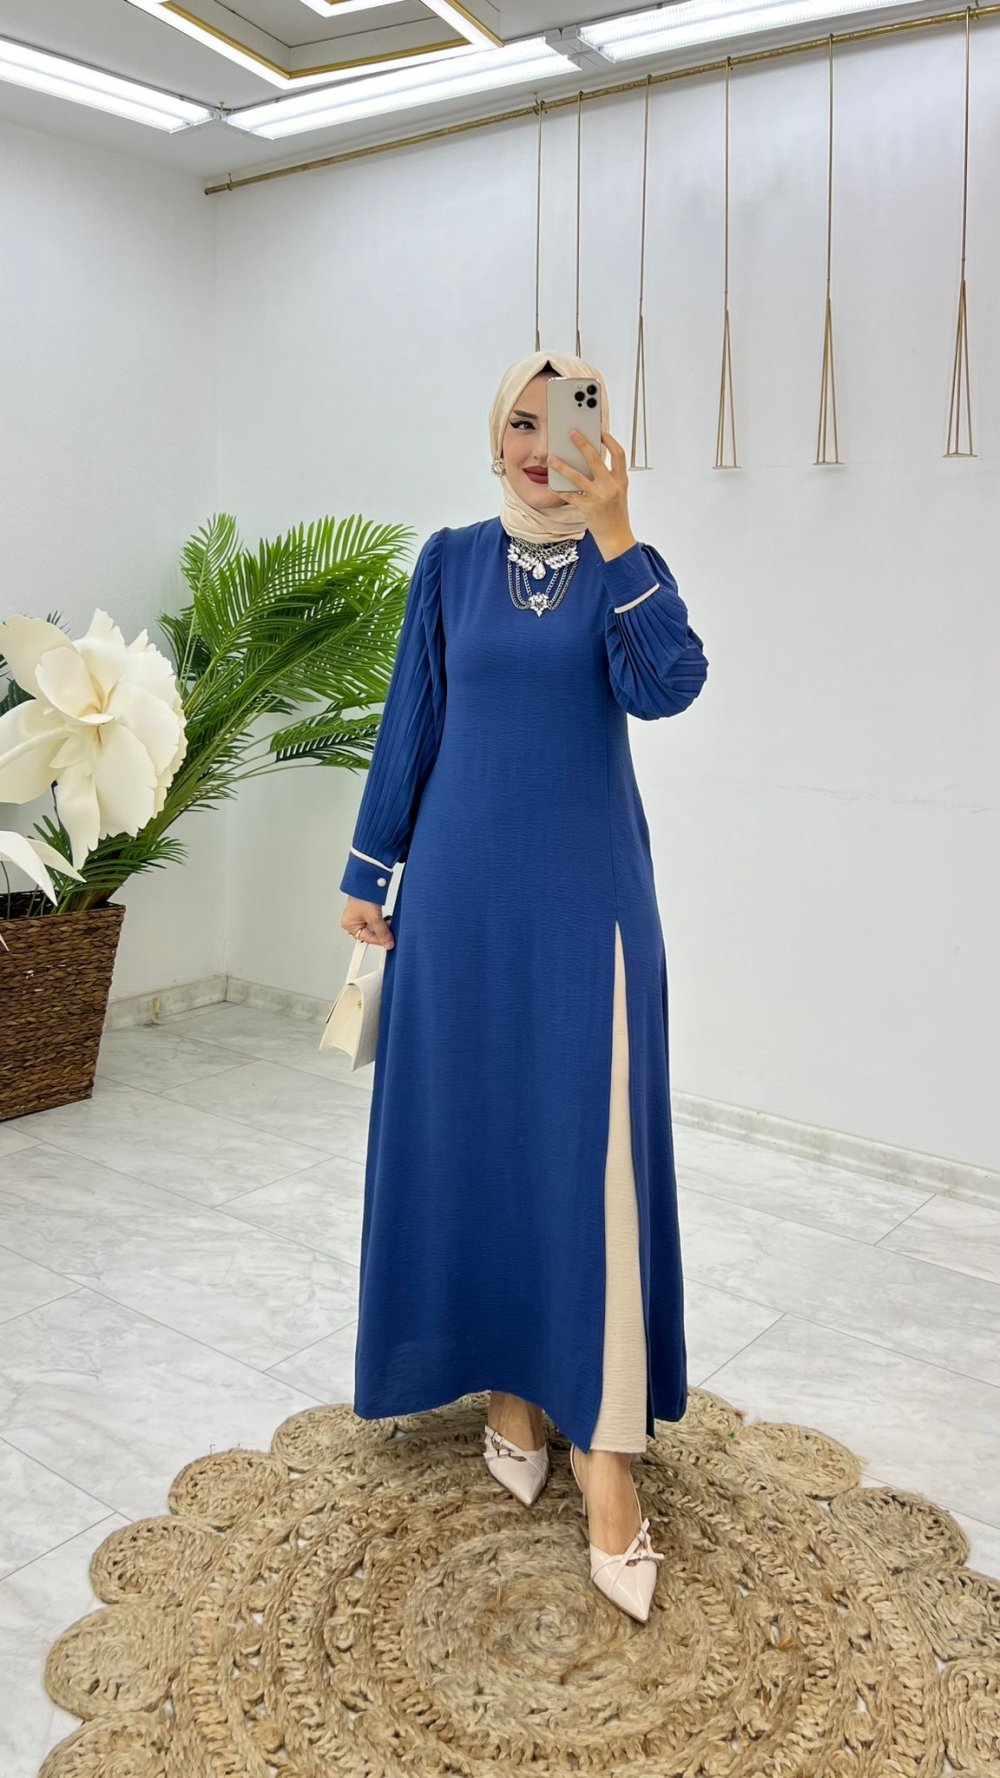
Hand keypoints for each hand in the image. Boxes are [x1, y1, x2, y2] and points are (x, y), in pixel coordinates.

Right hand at [342, 896, 393, 948]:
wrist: (366, 880)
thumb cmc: (363, 896)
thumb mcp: (374, 918)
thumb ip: (382, 932)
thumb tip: (388, 944)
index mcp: (349, 925)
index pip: (366, 938)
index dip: (379, 940)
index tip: (390, 942)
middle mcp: (352, 921)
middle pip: (370, 933)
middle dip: (381, 931)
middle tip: (390, 929)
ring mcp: (359, 915)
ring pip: (374, 926)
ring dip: (382, 925)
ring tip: (388, 921)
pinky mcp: (365, 909)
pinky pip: (375, 919)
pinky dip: (381, 920)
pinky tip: (386, 917)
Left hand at [546, 429, 635, 553]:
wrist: (616, 537)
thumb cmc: (615, 514)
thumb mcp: (617, 493)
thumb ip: (608, 478)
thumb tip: (588, 461)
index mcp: (621, 480)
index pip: (619, 454)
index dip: (609, 440)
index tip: (600, 431)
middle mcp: (611, 486)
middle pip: (595, 459)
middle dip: (582, 444)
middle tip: (571, 433)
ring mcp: (599, 497)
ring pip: (577, 477)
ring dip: (562, 466)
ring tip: (552, 458)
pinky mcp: (588, 508)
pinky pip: (570, 495)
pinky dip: (560, 490)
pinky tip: (552, 485)